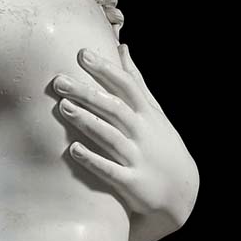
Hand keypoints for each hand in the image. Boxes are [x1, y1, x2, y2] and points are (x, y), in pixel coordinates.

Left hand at [53, 45, 198, 227]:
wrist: (182, 193)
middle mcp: (142, 133)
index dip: (106, 70)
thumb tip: (122, 47)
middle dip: (87, 94)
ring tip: (64, 107)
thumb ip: (135, 80)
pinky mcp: (132, 182)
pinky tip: (73, 150)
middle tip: (59, 80)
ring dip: (88, 122)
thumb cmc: (159, 143)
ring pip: (111, 137)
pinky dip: (94, 160)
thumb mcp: (153, 110)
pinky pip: (111, 171)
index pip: (126, 86)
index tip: (83, 53)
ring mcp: (138, 157)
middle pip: (114, 108)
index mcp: (146, 114)